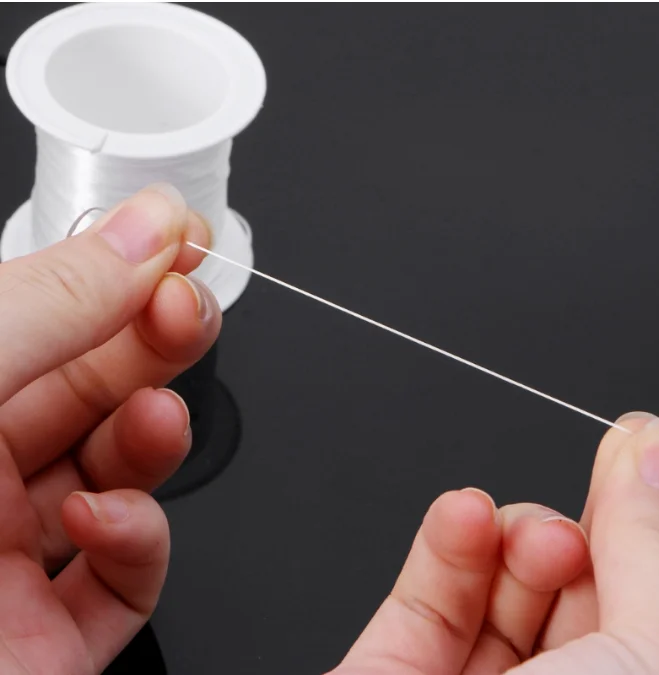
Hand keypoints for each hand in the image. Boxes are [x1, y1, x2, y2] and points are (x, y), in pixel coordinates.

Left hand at [0, 184, 219, 672]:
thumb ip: (53, 305)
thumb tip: (147, 231)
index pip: (46, 317)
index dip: (118, 271)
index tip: (177, 243)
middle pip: (95, 389)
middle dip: (155, 342)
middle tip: (190, 311)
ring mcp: (10, 559)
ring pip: (120, 476)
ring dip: (156, 436)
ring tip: (159, 418)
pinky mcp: (51, 636)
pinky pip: (124, 577)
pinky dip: (137, 543)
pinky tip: (104, 526)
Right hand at [331, 412, 658, 673]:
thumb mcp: (651, 659)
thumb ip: (653, 547)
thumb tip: (658, 452)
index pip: (650, 589)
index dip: (648, 512)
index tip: (646, 442)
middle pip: (575, 580)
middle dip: (583, 523)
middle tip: (610, 465)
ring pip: (499, 577)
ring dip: (512, 531)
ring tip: (533, 535)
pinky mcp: (402, 664)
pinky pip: (427, 589)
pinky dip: (445, 540)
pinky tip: (464, 515)